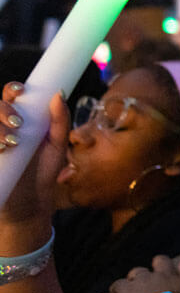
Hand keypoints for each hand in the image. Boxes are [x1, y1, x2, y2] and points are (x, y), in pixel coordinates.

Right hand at [0, 82, 68, 224]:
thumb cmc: (43, 171)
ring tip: (11, 142)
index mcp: (20, 119)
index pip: (11, 96)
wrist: (29, 204)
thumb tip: (59, 93)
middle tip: (18, 123)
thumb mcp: (56, 146)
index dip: (13, 89)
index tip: (21, 90)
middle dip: (4, 110)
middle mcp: (2, 128)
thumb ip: (60, 121)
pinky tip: (0, 151)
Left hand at [98, 255, 179, 292]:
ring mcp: (127, 290)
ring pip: (119, 284)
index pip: (161, 261)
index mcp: (165, 274)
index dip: (158, 266)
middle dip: (136, 279)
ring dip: (120, 291)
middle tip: (139, 292)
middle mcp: (145, 278)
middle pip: (137, 272)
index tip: (158, 273)